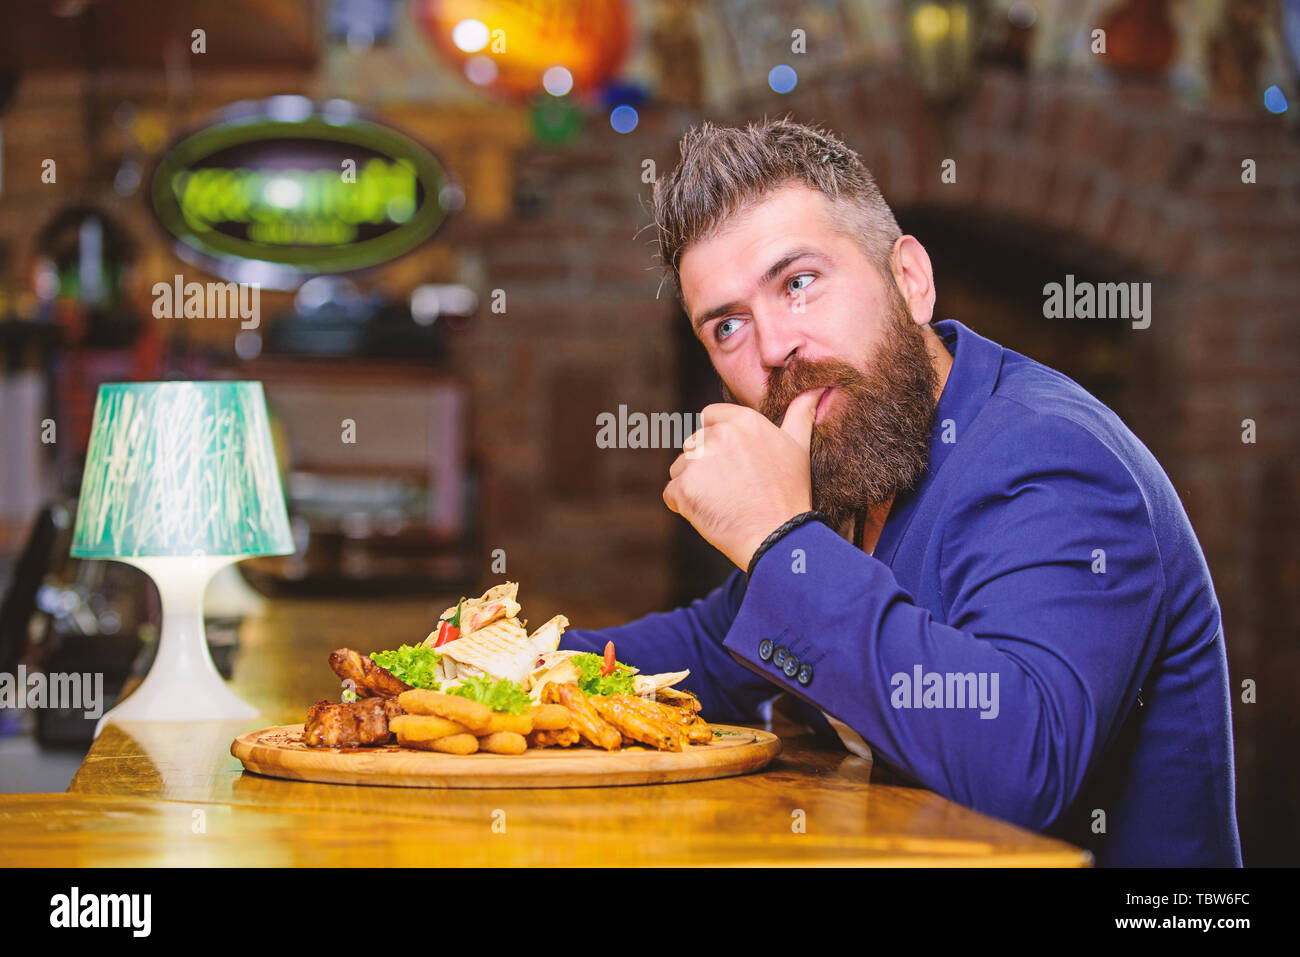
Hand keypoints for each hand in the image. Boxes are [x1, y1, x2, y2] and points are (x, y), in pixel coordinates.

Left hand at [663, 388, 825, 569]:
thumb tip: (816, 388)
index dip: (715, 441)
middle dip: (704, 467)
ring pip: (679, 469)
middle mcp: (719, 435)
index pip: (708, 417)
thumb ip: (800, 414)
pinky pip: (671, 494)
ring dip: (694, 487)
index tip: (731, 464)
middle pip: (692, 446)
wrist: (778, 538)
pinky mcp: (684, 487)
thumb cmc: (789, 494)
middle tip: (733, 490)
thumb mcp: (799, 447)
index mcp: (744, 421)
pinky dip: (684, 507)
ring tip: (724, 503)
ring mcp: (699, 461)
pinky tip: (711, 514)